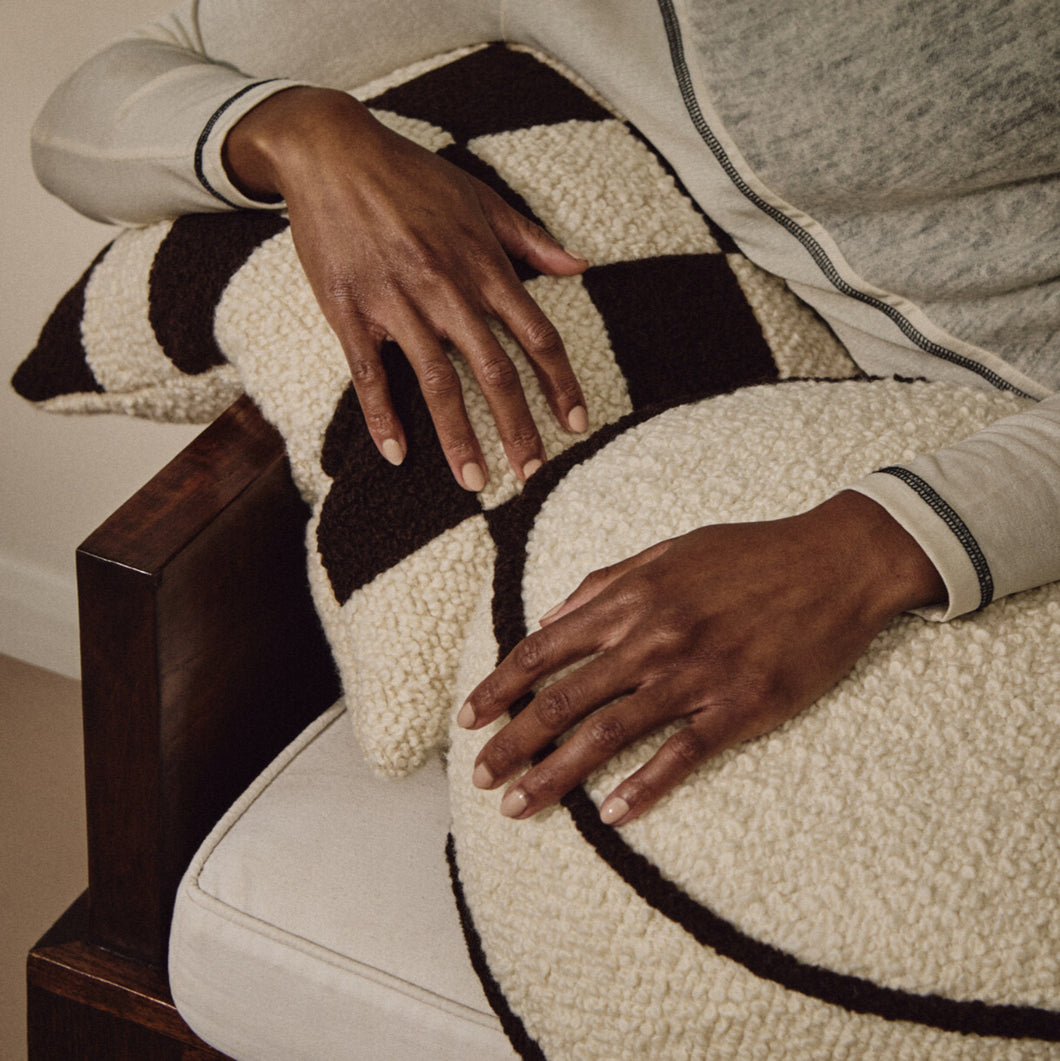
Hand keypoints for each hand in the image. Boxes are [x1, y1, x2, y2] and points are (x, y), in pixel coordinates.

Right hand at [224, 87, 588, 489]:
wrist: (331, 151)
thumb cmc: (411, 176)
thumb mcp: (480, 198)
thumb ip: (530, 239)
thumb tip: (579, 265)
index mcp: (483, 265)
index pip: (537, 336)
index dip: (561, 384)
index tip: (576, 424)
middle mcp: (447, 288)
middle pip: (494, 371)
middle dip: (518, 427)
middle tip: (531, 473)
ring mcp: (397, 302)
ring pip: (437, 382)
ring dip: (458, 437)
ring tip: (474, 481)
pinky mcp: (350, 311)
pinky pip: (370, 375)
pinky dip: (383, 418)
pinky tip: (397, 454)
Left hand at [458, 491, 945, 823]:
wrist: (835, 561)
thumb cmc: (748, 554)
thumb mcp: (668, 552)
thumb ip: (605, 583)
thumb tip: (549, 617)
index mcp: (631, 600)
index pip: (543, 651)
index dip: (499, 687)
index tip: (469, 718)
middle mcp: (652, 638)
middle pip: (564, 699)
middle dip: (513, 742)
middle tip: (479, 777)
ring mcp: (696, 674)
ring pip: (609, 733)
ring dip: (557, 774)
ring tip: (519, 805)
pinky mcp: (741, 705)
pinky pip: (683, 753)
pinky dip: (645, 787)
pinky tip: (612, 816)